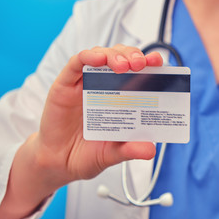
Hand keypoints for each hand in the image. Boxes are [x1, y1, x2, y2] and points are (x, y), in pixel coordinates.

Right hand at [38, 44, 162, 183]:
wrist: (59, 163)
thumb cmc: (88, 154)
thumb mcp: (113, 154)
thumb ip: (130, 150)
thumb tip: (151, 150)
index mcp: (121, 99)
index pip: (138, 74)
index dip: (149, 64)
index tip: (159, 62)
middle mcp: (105, 87)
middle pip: (122, 59)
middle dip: (133, 56)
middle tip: (141, 64)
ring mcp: (85, 84)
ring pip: (102, 56)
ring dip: (115, 55)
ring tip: (124, 65)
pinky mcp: (66, 84)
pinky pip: (77, 63)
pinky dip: (89, 57)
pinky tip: (98, 59)